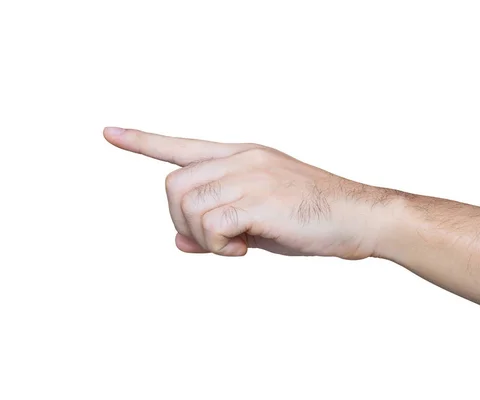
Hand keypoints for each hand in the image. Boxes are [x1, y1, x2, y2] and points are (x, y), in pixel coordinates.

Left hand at [104, 127, 401, 257]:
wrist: (360, 217)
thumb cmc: (312, 219)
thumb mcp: (259, 222)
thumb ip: (218, 226)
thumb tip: (177, 242)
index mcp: (242, 156)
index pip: (184, 145)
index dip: (143, 141)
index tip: (111, 133)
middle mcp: (242, 158)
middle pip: (174, 184)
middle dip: (180, 220)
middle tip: (213, 241)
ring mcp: (250, 175)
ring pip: (187, 204)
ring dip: (200, 235)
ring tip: (232, 246)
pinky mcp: (259, 198)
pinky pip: (209, 223)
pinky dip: (215, 245)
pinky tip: (241, 251)